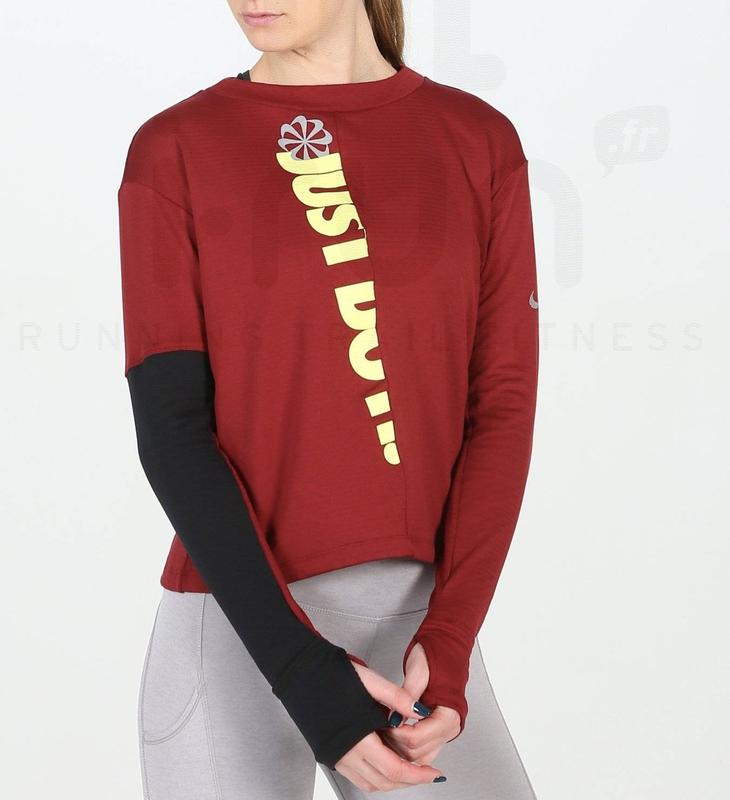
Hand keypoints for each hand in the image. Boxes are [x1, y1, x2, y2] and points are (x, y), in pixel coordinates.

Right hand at [334, 661, 445, 790]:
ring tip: (410, 769)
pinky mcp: (329, 753)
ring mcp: (336, 756)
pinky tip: (385, 762)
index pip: (394, 769)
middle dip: (409, 781)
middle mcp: (345, 753)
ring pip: (370, 784)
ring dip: (392, 781)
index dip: (418, 775)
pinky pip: (357, 777)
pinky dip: (375, 776)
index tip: (433, 774)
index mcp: (357, 737)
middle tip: (427, 774)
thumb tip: (420, 711)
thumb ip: (397, 698)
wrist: (301, 672)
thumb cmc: (331, 674)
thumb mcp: (370, 681)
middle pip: (384, 782)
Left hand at [382, 642, 460, 764]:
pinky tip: (393, 734)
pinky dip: (406, 747)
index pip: (417, 738)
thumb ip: (407, 695)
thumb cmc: (435, 656)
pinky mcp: (438, 730)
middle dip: (395, 743)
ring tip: (384, 732)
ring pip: (419, 756)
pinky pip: (422, 750)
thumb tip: (394, 718)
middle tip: (379, 728)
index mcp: (449, 714)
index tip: (383, 723)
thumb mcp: (418, 671)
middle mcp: (450, 727)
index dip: (396, 734)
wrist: (446, 647)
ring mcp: (445, 731)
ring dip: (399, 749)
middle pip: (417, 752)